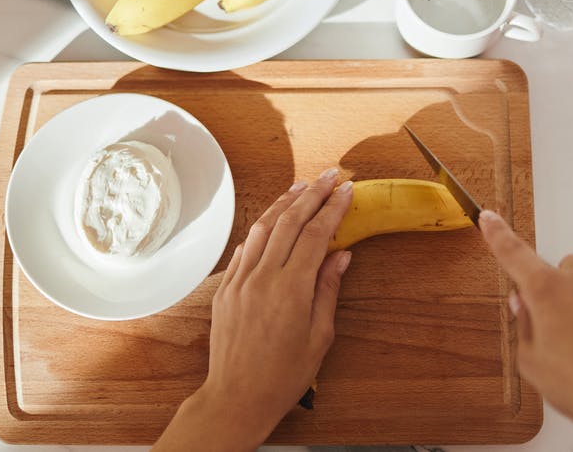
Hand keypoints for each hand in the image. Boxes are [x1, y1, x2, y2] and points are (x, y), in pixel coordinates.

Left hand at [154, 169, 353, 451]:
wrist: (237, 397)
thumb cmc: (283, 375)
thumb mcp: (319, 336)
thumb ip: (328, 290)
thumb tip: (340, 256)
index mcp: (291, 289)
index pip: (315, 235)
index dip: (332, 209)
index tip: (346, 190)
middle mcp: (263, 278)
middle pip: (289, 222)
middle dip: (311, 195)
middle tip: (328, 175)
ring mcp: (240, 281)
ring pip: (262, 229)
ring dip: (283, 204)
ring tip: (301, 187)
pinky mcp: (225, 289)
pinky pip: (244, 249)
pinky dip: (260, 229)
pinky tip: (271, 221)